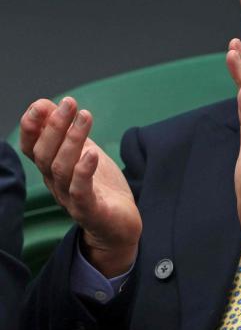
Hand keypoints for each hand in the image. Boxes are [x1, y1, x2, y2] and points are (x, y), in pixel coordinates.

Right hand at [20, 97, 139, 276]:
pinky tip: (92, 153)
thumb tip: (47, 105)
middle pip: (45, 154)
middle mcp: (56, 184)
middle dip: (54, 126)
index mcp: (52, 169)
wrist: (120, 226)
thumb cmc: (101, 187)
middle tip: (69, 103)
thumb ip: (68, 134)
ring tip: (85, 117)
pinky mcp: (90, 211)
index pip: (32, 147)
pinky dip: (83, 171)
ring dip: (72, 140)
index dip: (31, 127)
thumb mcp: (84, 154)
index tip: (41, 104)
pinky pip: (81, 192)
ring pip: (62, 169)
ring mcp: (71, 199)